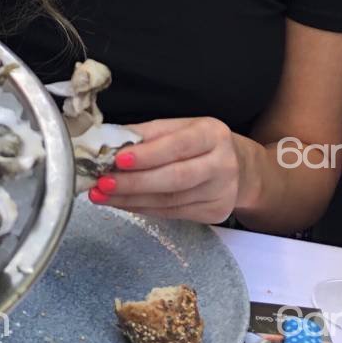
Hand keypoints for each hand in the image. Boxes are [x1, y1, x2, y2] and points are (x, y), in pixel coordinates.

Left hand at [87, 117, 244, 223]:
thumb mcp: (181, 127)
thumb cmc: (201, 142)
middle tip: (102, 183)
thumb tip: (109, 141)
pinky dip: (142, 208)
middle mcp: (222, 164)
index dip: (147, 154)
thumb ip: (149, 134)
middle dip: (134, 182)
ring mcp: (220, 193)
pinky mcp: (214, 214)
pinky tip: (122, 203)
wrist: (240, 167)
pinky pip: (171, 213)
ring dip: (131, 199)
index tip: (117, 159)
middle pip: (174, 178)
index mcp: (213, 134)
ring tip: (101, 195)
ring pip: (169, 201)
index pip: (177, 145)